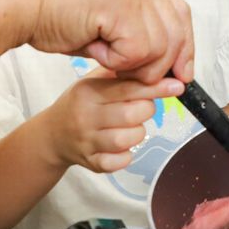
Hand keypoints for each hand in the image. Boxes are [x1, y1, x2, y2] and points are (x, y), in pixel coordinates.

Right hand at [21, 0, 194, 84]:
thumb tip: (165, 61)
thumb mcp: (104, 16)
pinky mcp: (121, 6)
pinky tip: (94, 48)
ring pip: (159, 46)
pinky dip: (117, 61)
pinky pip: (138, 51)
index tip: (181, 72)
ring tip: (103, 54)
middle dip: (164, 63)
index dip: (184, 46)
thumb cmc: (52, 13)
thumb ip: (135, 27)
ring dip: (132, 63)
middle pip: (176, 30)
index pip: (179, 12)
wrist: (19, 5)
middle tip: (139, 77)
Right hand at [38, 71, 182, 173]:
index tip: (177, 86)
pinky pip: (120, 162)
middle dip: (146, 110)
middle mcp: (86, 117)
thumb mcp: (91, 82)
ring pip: (128, 139)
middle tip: (142, 107)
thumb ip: (118, 74)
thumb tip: (152, 65)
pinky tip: (122, 147)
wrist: (51, 135)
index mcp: (89, 92)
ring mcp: (88, 142)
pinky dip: (127, 156)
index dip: (156, 87)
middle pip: (132, 115)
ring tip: (131, 127)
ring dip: (138, 133)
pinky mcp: (91, 162)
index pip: (128, 88)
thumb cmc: (78, 105)